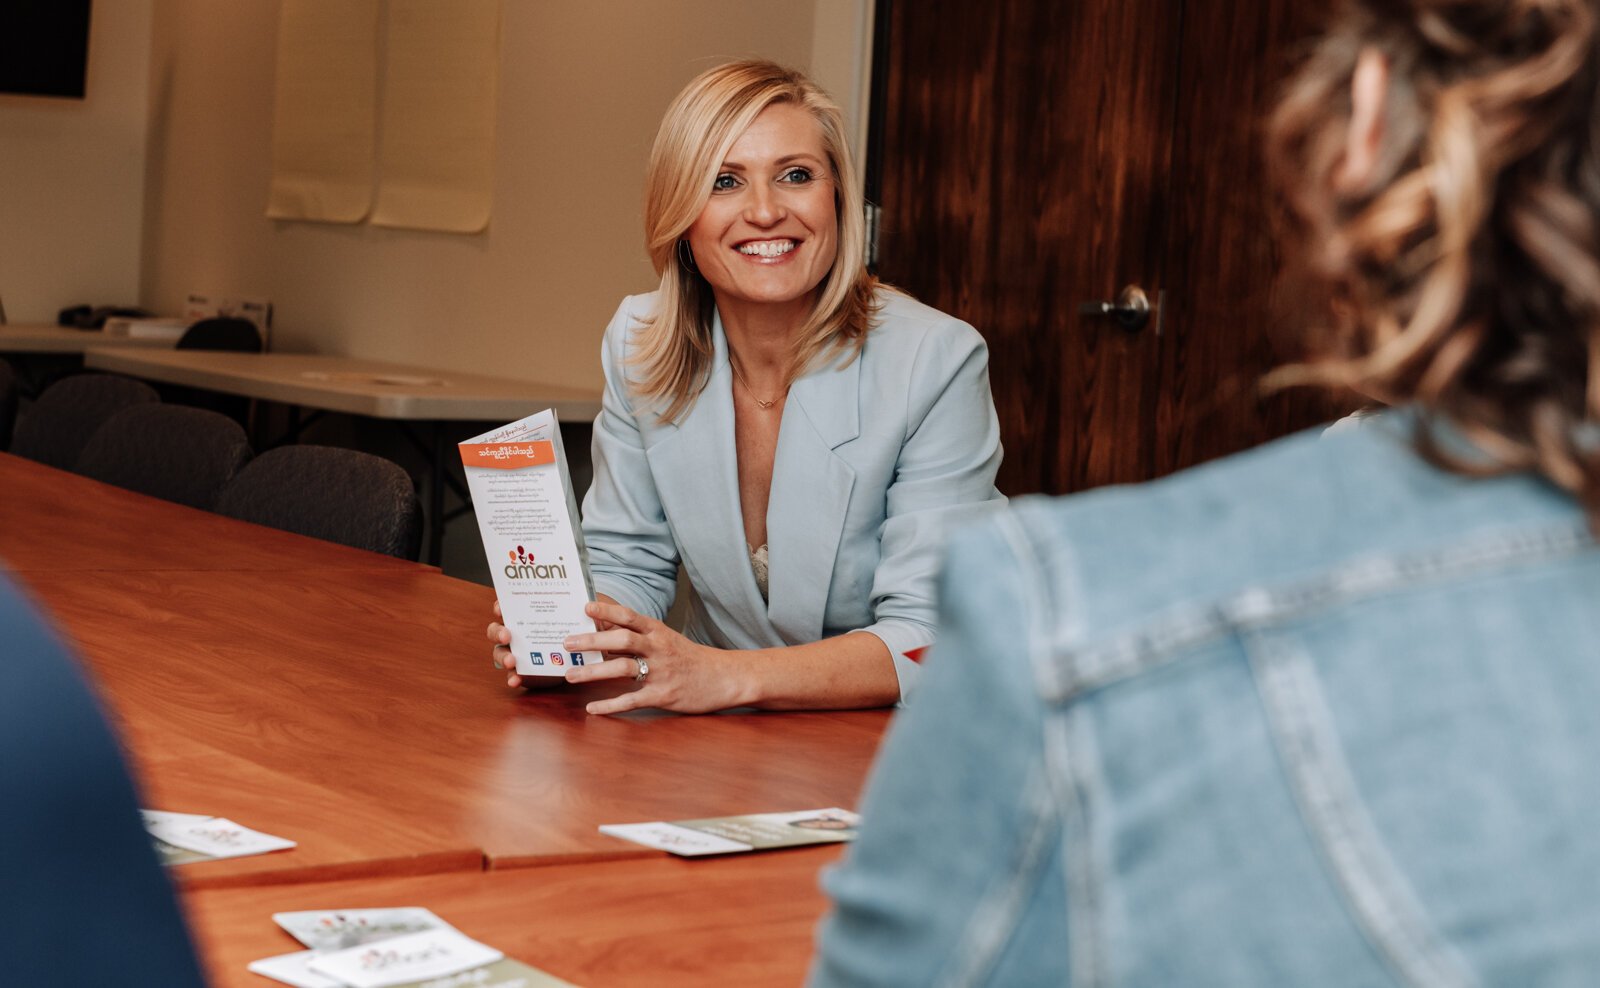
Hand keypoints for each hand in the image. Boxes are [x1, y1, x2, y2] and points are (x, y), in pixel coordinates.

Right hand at [487, 595, 622, 689]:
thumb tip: (589, 604)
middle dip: (498, 632)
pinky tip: (515, 680)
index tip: (501, 609)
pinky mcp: (522, 670)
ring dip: (503, 656)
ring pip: (500, 652)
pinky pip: (512, 674)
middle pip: (496, 630)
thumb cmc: (574, 632)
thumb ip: (577, 612)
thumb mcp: (578, 621)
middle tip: (507, 635)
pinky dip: (512, 677)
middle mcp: (517, 633)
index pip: (508, 607)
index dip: (501, 607)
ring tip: (511, 661)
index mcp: (526, 616)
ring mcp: (517, 652)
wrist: (578, 658)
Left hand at [562, 599, 751, 714]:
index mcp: (659, 631)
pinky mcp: (663, 695)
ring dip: (593, 672)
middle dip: (592, 641)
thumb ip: (638, 637)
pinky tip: (592, 708)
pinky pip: (632, 699)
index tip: (585, 607)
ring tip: (571, 675)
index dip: (606, 610)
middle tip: (567, 643)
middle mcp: (659, 648)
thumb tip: (603, 632)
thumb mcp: (667, 641)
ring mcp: (661, 672)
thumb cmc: (691, 659)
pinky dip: (610, 705)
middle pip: (622, 639)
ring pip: (623, 668)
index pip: (629, 616)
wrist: (725, 678)